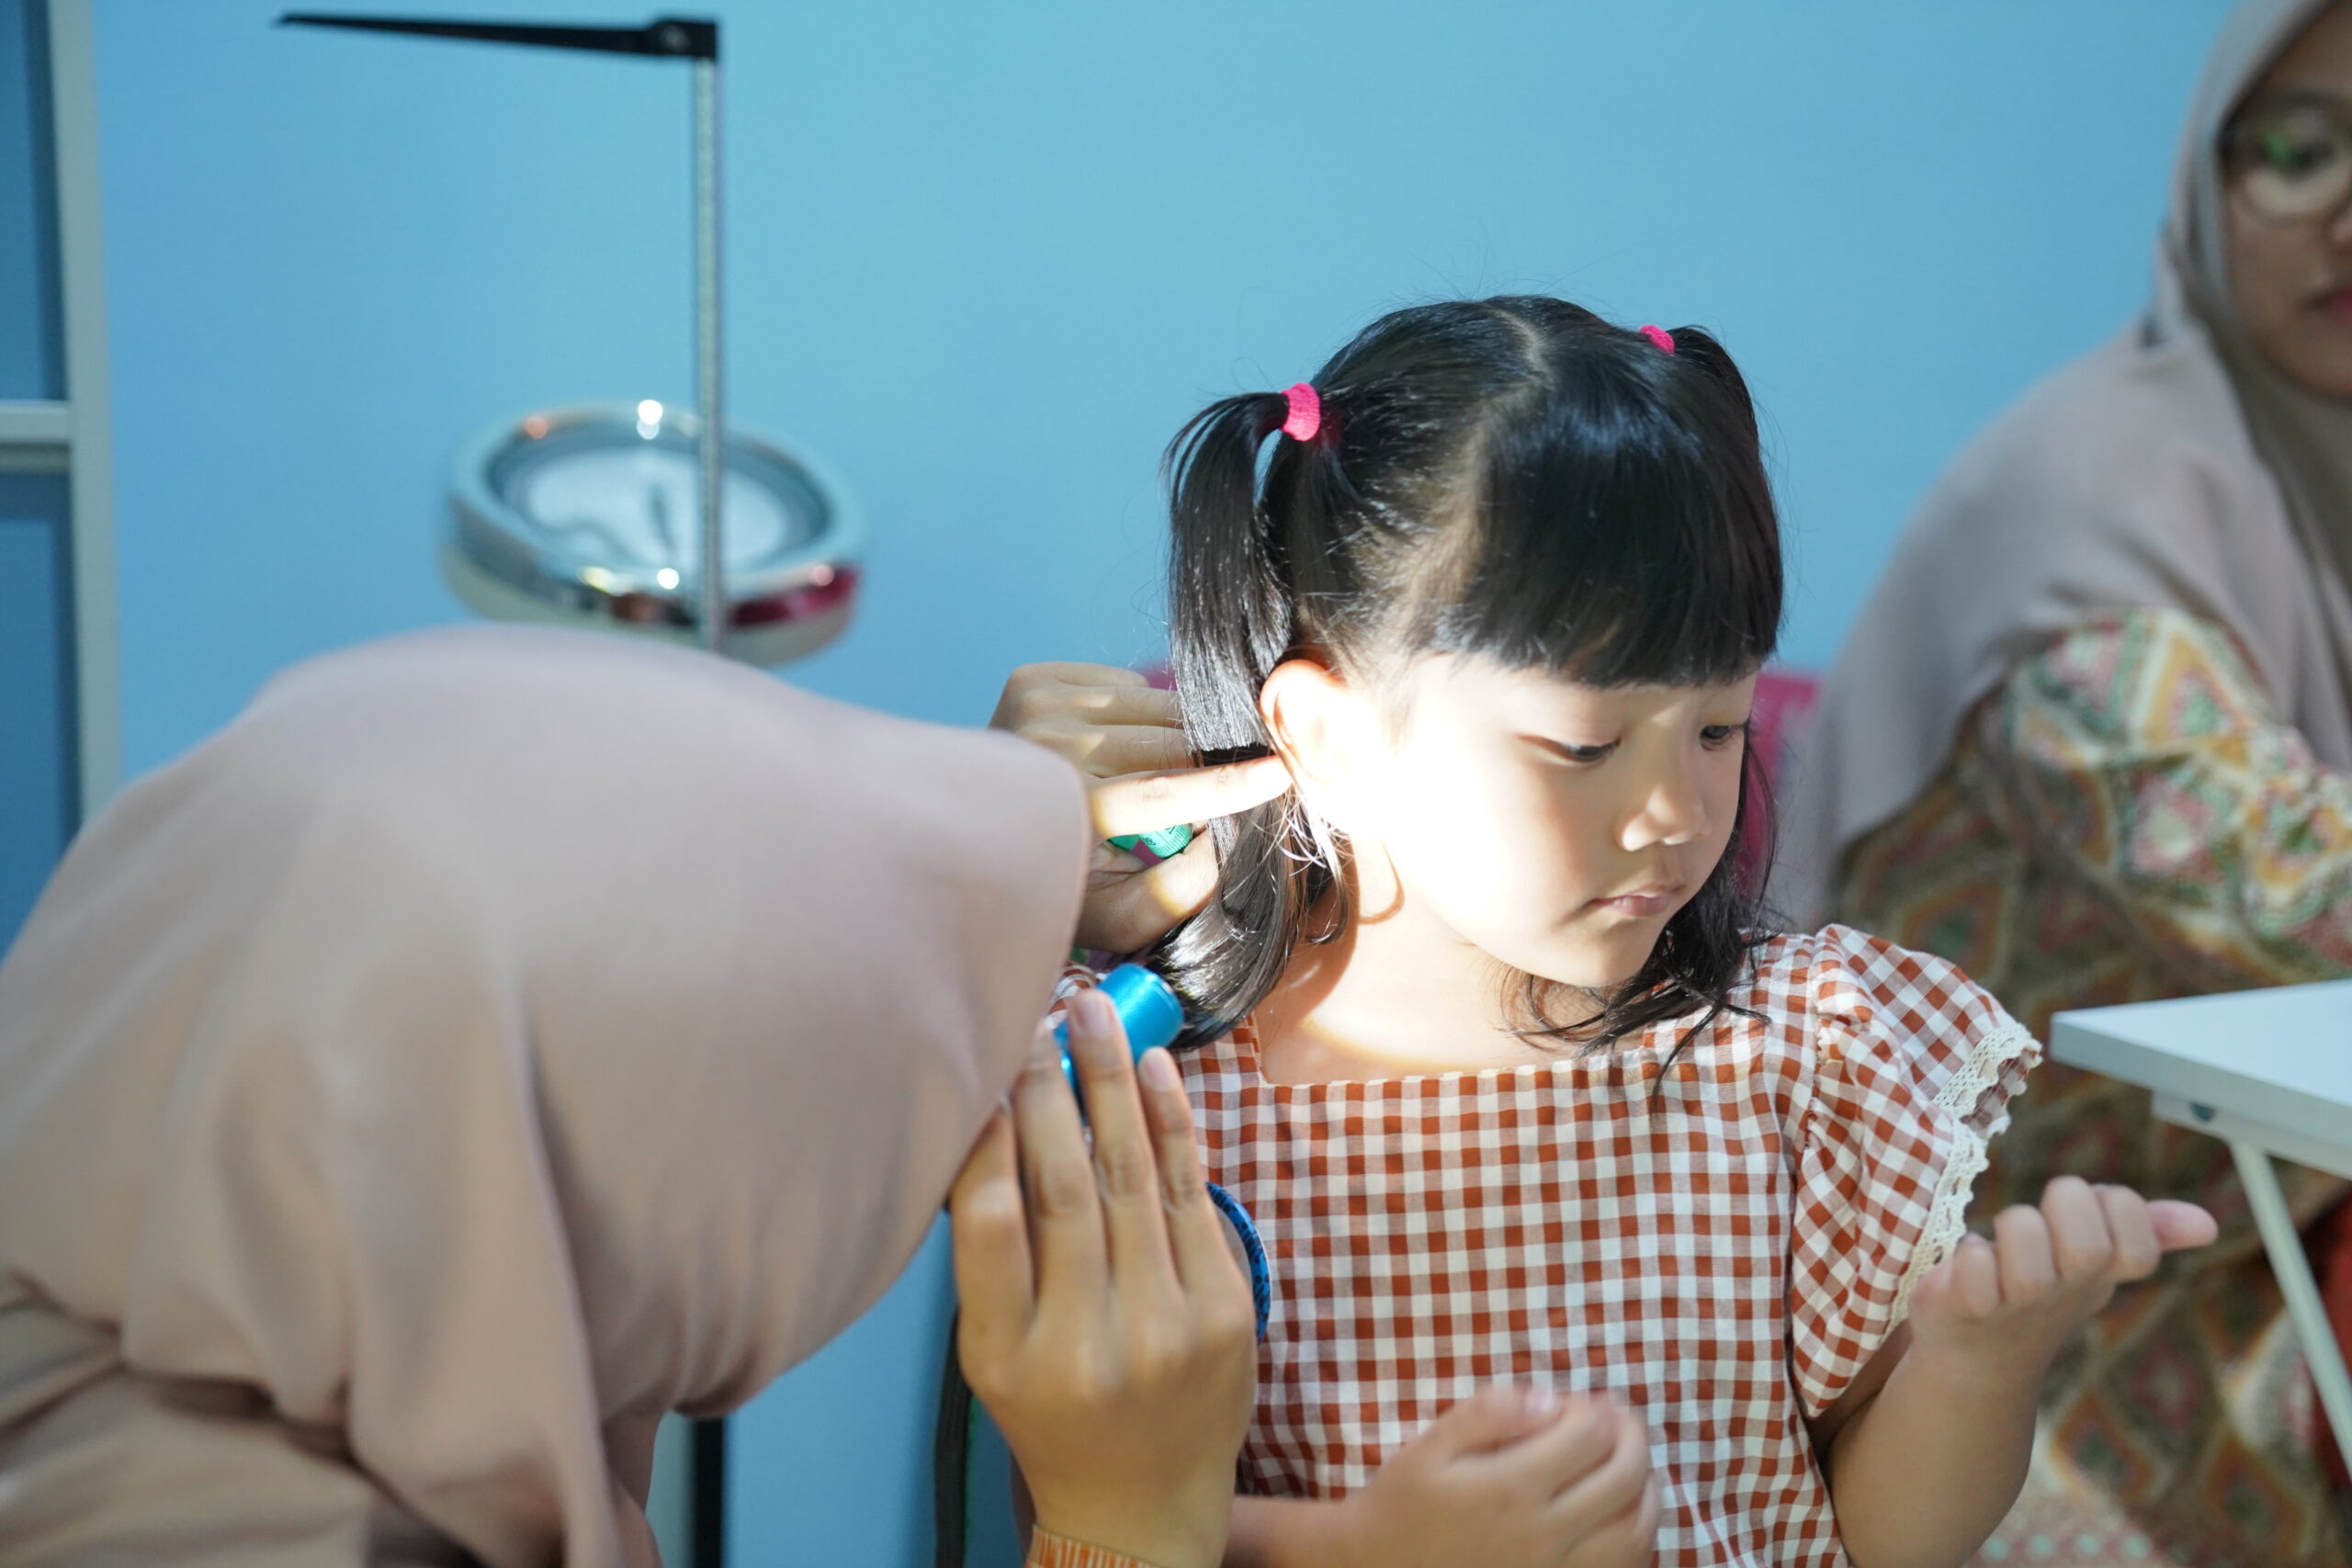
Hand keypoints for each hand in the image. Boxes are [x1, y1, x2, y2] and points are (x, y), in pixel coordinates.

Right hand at [949, 988, 1257, 1567]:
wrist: (1145, 1502)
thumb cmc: (1052, 1414)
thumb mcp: (991, 1355)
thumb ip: (989, 1258)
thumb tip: (986, 1125)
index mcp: (1011, 1353)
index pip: (991, 1228)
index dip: (985, 1138)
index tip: (980, 1065)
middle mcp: (1090, 1340)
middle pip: (1066, 1188)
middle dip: (1047, 1088)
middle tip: (1038, 1013)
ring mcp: (1168, 1325)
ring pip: (1134, 1178)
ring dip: (1112, 1084)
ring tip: (1093, 1013)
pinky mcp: (1226, 1309)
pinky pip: (1191, 1193)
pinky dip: (1171, 1124)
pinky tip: (1151, 1069)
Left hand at [990, 663, 1288, 952]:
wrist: (982, 829)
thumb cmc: (1060, 877)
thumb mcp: (1117, 914)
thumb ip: (1178, 892)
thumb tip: (1226, 842)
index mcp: (1067, 811)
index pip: (1162, 793)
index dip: (1228, 785)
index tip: (1280, 773)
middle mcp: (1046, 749)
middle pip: (1168, 742)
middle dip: (1207, 760)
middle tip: (1214, 786)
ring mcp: (1034, 707)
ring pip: (1153, 703)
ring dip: (1172, 735)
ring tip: (1149, 772)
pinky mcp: (1032, 679)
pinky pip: (1125, 683)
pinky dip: (1135, 712)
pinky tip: (1110, 748)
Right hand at [1316, 1386, 1659, 1567]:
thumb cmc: (1403, 1503)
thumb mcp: (1431, 1445)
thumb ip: (1489, 1413)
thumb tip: (1549, 1400)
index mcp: (1512, 1488)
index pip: (1589, 1436)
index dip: (1596, 1410)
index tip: (1583, 1401)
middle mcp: (1544, 1534)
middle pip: (1623, 1479)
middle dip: (1632, 1439)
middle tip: (1622, 1421)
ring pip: (1635, 1531)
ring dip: (1648, 1489)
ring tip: (1635, 1464)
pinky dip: (1636, 1537)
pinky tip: (1624, 1514)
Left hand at [1906, 1176, 2217, 1373]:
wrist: (1977, 1354)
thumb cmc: (2041, 1288)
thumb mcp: (2096, 1259)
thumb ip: (2146, 1231)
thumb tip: (2208, 1224)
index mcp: (2101, 1273)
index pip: (2139, 1243)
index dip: (2119, 1208)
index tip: (2092, 1206)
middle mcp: (2065, 1292)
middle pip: (2088, 1248)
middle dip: (2066, 1207)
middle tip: (2044, 1214)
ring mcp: (2016, 1305)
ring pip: (2029, 1267)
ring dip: (2015, 1230)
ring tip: (1999, 1238)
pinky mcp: (1966, 1307)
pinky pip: (1976, 1276)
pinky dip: (1972, 1256)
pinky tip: (1969, 1256)